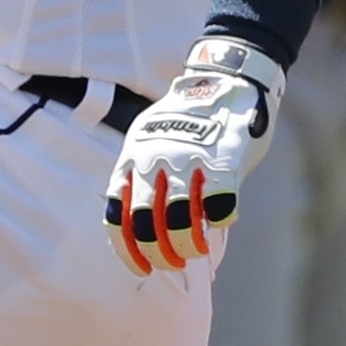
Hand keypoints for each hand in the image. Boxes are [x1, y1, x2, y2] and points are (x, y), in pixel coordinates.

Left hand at [104, 36, 283, 276]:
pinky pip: (218, 202)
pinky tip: (222, 221)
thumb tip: (152, 228)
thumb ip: (146, 177)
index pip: (117, 214)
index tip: (142, 269)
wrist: (227, 76)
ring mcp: (187, 157)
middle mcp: (154, 158)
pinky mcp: (223, 156)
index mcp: (132, 158)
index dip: (127, 250)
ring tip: (197, 251)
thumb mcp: (151, 140)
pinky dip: (220, 220)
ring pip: (180, 218)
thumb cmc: (187, 119)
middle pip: (146, 222)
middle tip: (172, 264)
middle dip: (158, 253)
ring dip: (188, 245)